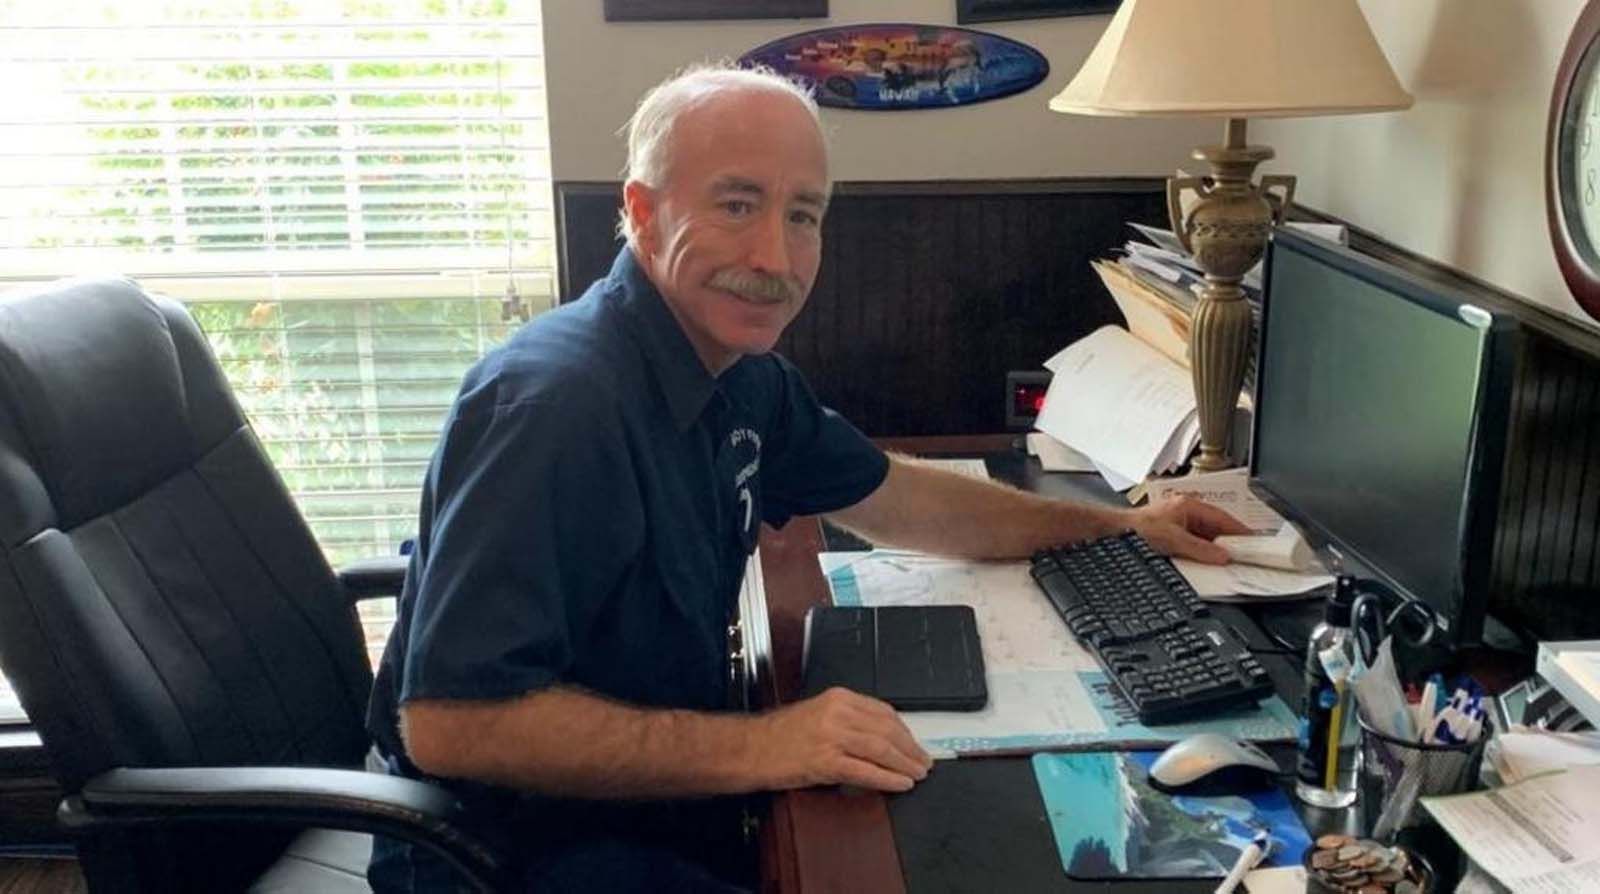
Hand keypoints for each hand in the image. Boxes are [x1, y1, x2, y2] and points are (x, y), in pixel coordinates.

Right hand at [756, 687, 932, 792]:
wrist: (751, 748)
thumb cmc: (781, 734)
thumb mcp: (819, 713)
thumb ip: (848, 719)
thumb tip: (882, 737)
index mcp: (839, 698)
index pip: (884, 712)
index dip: (905, 730)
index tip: (915, 743)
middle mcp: (838, 713)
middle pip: (888, 730)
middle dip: (910, 749)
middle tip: (924, 762)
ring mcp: (832, 737)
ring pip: (882, 749)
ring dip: (905, 764)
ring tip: (918, 774)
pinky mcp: (826, 761)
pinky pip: (866, 771)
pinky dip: (888, 778)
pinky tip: (900, 784)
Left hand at [1129, 495, 1250, 564]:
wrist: (1112, 533)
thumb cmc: (1136, 529)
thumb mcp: (1173, 540)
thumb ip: (1199, 549)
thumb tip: (1222, 556)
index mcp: (1188, 506)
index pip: (1222, 518)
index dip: (1238, 531)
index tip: (1252, 543)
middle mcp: (1185, 513)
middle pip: (1215, 529)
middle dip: (1228, 542)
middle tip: (1243, 555)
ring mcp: (1179, 524)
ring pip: (1206, 538)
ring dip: (1214, 549)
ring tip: (1227, 561)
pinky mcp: (1173, 536)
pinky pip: (1194, 545)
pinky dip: (1202, 553)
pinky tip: (1206, 563)